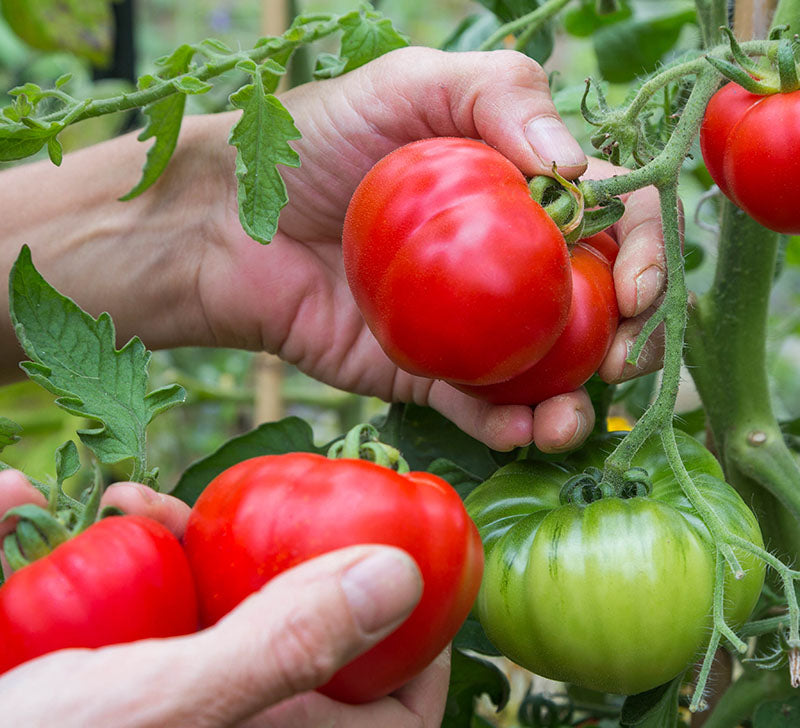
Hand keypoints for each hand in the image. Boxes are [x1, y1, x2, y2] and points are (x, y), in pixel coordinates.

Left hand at [0, 47, 665, 452]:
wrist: (231, 225)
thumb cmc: (312, 143)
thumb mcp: (409, 84)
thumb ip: (501, 96)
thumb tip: (576, 168)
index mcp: (516, 193)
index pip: (612, 215)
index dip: (646, 248)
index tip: (642, 284)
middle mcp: (503, 263)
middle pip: (594, 303)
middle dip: (630, 338)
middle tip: (626, 360)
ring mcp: (467, 325)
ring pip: (547, 370)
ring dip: (577, 403)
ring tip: (573, 421)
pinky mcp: (422, 375)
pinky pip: (476, 407)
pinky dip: (508, 426)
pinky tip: (524, 433)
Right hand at [0, 470, 445, 727]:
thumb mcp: (174, 703)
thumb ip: (288, 644)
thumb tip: (401, 575)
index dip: (426, 662)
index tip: (418, 582)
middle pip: (310, 637)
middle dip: (295, 562)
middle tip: (284, 502)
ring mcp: (181, 707)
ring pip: (227, 610)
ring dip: (204, 548)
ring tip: (153, 506)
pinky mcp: (123, 686)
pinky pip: (156, 609)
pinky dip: (140, 559)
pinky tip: (105, 522)